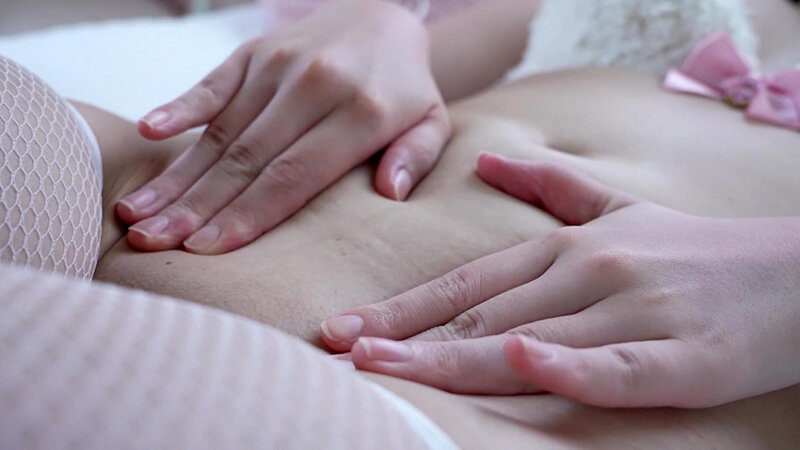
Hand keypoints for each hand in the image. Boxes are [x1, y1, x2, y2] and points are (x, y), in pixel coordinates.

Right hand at [117, 0, 449, 253]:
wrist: (384, 16)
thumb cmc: (405, 88)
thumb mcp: (432, 122)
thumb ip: (416, 157)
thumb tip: (390, 194)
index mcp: (362, 112)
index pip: (294, 176)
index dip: (248, 215)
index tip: (207, 250)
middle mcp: (314, 85)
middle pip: (246, 158)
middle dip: (197, 206)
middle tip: (152, 243)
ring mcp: (279, 65)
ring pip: (221, 130)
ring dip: (177, 175)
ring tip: (136, 214)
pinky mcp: (254, 52)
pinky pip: (211, 82)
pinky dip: (178, 108)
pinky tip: (147, 133)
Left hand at [320, 153, 799, 407]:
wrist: (794, 270)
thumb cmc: (692, 248)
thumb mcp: (617, 206)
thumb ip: (549, 184)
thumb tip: (485, 159)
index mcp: (566, 247)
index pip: (467, 285)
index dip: (404, 309)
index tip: (346, 328)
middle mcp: (588, 273)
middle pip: (481, 316)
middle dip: (406, 339)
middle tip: (341, 352)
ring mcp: (632, 311)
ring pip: (529, 341)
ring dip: (455, 359)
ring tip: (388, 371)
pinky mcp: (681, 355)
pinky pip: (615, 367)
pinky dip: (569, 367)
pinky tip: (523, 364)